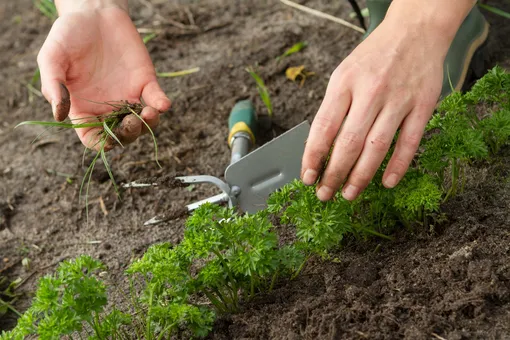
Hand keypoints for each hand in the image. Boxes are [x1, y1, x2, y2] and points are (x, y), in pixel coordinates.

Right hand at [37, 4, 170, 150]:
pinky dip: (162, 104)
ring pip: (143, 122)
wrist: (92, 13)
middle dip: (129, 135)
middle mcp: (108, 107)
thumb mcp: (51, 58)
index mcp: (84, 109)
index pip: (94, 138)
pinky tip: (162, 103)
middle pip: (122, 135)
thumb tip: (59, 115)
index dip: (102, 144)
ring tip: (148, 113)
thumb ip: (53, 86)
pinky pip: (157, 99)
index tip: (108, 138)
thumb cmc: (67, 36)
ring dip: (149, 124)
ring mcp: (128, 96)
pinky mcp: (145, 81)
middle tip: (132, 122)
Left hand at [300, 0, 474, 200]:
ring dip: (361, 176)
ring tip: (349, 194)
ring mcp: (399, 99)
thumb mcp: (344, 74)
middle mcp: (370, 91)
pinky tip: (387, 183)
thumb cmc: (374, 56)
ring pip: (377, 146)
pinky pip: (409, 141)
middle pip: (349, 142)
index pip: (324, 127)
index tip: (307, 177)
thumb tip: (319, 147)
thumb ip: (334, 107)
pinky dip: (398, 165)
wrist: (415, 31)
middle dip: (334, 173)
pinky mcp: (423, 105)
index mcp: (345, 83)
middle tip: (325, 194)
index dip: (313, 156)